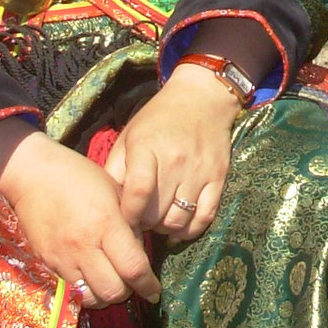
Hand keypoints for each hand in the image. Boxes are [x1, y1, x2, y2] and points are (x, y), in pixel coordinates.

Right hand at [0, 132, 159, 305]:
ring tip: (110, 281)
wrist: (34, 176)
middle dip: (128, 292)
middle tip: (131, 282)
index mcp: (106, 223)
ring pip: (91, 298)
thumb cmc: (80, 177)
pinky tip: (90, 278)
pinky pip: (70, 291)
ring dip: (105, 295)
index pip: (133, 268)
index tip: (154, 290)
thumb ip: (131, 224)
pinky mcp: (47, 263)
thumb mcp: (115, 192)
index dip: (148, 285)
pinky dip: (84, 291)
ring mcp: (63, 257)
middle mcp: (84, 246)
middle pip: (113, 291)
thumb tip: (140, 254)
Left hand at [104, 68, 238, 242]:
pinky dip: (189, 229)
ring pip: (179, 221)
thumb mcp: (129, 136)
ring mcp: (199, 171)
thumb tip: (108, 205)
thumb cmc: (158, 118)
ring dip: (165, 228)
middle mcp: (175, 161)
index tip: (123, 220)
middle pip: (156, 213)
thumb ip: (115, 170)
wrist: (203, 98)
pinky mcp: (219, 178)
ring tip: (159, 219)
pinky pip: (204, 218)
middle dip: (144, 223)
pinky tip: (179, 225)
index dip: (128, 215)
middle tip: (140, 218)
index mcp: (147, 147)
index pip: (138, 192)